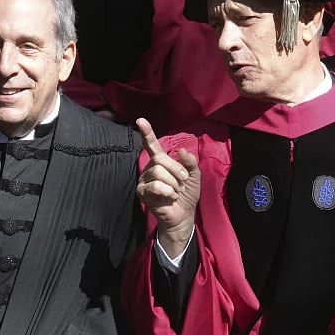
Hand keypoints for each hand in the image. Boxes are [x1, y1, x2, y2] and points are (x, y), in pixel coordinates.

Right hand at [134, 118, 200, 257]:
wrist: (183, 214)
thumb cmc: (187, 194)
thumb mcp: (194, 175)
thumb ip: (190, 162)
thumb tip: (180, 151)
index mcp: (161, 161)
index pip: (151, 144)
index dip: (146, 132)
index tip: (140, 120)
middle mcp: (150, 168)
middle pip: (159, 158)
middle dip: (176, 170)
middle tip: (183, 181)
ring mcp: (144, 180)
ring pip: (158, 172)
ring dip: (172, 183)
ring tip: (176, 191)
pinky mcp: (142, 192)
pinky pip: (154, 185)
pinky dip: (167, 191)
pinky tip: (170, 197)